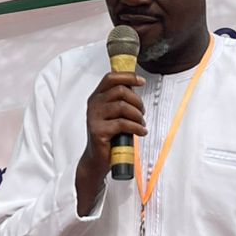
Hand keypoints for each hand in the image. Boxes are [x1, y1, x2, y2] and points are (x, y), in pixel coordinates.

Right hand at [75, 71, 145, 213]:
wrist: (96, 159)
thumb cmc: (108, 136)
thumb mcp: (113, 114)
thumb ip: (120, 100)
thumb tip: (135, 87)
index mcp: (97, 97)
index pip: (111, 78)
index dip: (128, 77)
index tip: (141, 81)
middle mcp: (93, 105)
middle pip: (120, 91)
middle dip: (137, 100)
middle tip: (142, 112)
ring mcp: (94, 118)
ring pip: (123, 106)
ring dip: (138, 115)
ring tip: (141, 124)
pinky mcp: (98, 131)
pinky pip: (123, 124)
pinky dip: (136, 127)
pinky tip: (141, 132)